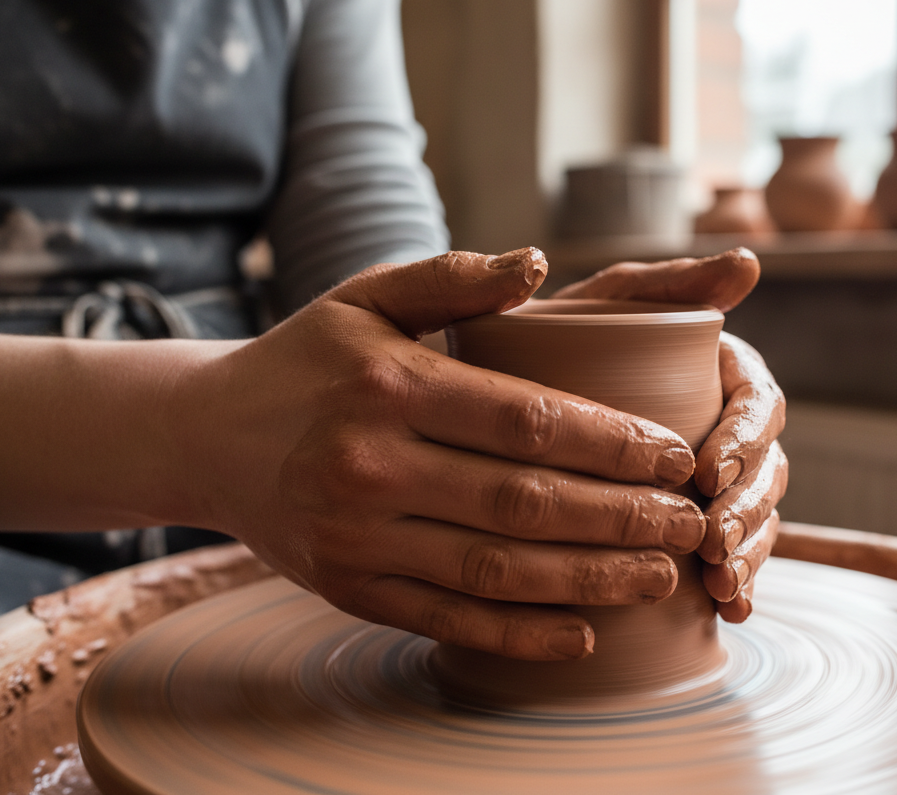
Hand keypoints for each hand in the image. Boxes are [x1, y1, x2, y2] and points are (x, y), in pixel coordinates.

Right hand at [175, 249, 707, 660]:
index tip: (676, 454)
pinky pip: (447, 618)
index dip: (613, 442)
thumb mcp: (367, 298)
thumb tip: (539, 262)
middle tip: (691, 520)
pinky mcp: (348, 589)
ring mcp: (356, 537)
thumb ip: (455, 277)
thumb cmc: (307, 360)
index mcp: (390, 385)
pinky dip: (519, 633)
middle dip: (623, 517)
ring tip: (661, 576)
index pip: (526, 419)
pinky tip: (581, 633)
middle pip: (525, 501)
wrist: (205, 436)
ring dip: (591, 579)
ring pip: (496, 570)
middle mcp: (371, 465)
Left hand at [554, 248, 786, 622]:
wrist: (510, 394)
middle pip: (766, 468)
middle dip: (748, 508)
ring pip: (758, 516)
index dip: (745, 438)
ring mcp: (716, 480)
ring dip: (750, 551)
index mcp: (723, 372)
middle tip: (713, 540)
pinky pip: (734, 554)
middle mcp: (728, 426)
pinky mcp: (696, 521)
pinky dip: (741, 581)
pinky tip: (730, 608)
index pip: (760, 403)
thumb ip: (670, 282)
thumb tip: (749, 261)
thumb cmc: (560, 338)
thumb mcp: (607, 304)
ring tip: (720, 580)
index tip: (710, 468)